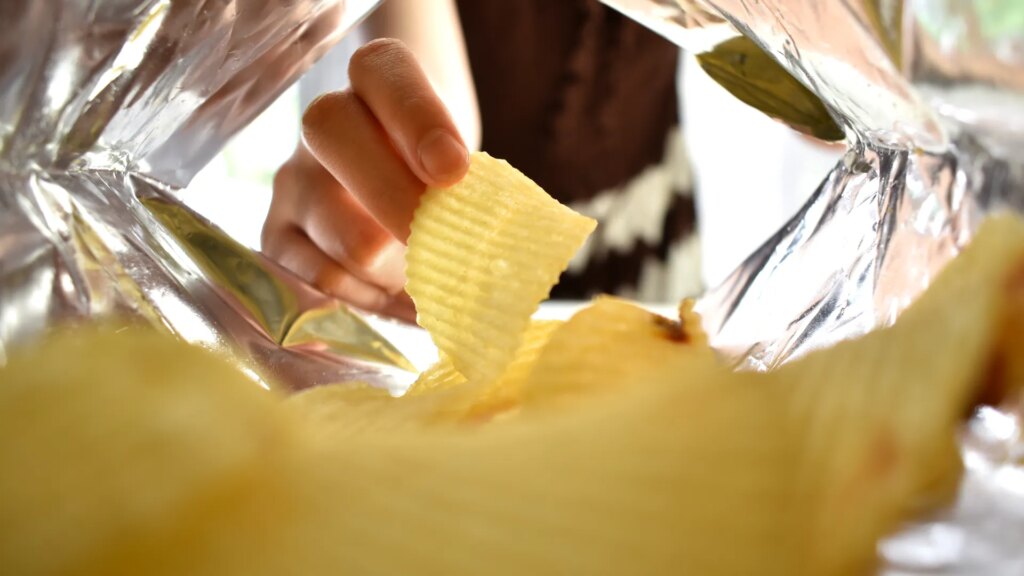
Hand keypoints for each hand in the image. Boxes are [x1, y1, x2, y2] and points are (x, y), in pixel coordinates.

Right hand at [262, 39, 469, 321]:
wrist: (394, 202)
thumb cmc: (440, 177)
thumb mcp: (458, 164)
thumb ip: (465, 187)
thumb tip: (474, 248)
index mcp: (377, 82)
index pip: (382, 72)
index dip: (418, 118)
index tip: (453, 167)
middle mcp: (323, 121)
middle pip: (338, 138)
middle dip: (402, 205)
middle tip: (447, 245)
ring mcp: (292, 180)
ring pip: (347, 236)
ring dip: (400, 270)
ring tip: (424, 275)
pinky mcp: (275, 237)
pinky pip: (327, 281)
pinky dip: (372, 299)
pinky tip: (395, 296)